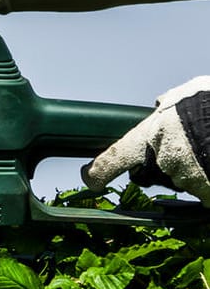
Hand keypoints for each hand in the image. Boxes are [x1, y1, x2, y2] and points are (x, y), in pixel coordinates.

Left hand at [84, 77, 209, 203]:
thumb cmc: (207, 102)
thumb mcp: (183, 97)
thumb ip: (166, 108)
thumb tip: (160, 106)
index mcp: (147, 136)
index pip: (112, 159)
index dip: (97, 173)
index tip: (89, 179)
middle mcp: (160, 161)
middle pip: (154, 172)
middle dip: (164, 164)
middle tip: (187, 146)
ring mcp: (184, 179)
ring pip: (182, 180)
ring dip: (191, 169)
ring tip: (206, 146)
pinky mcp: (206, 191)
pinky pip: (204, 191)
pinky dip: (208, 182)